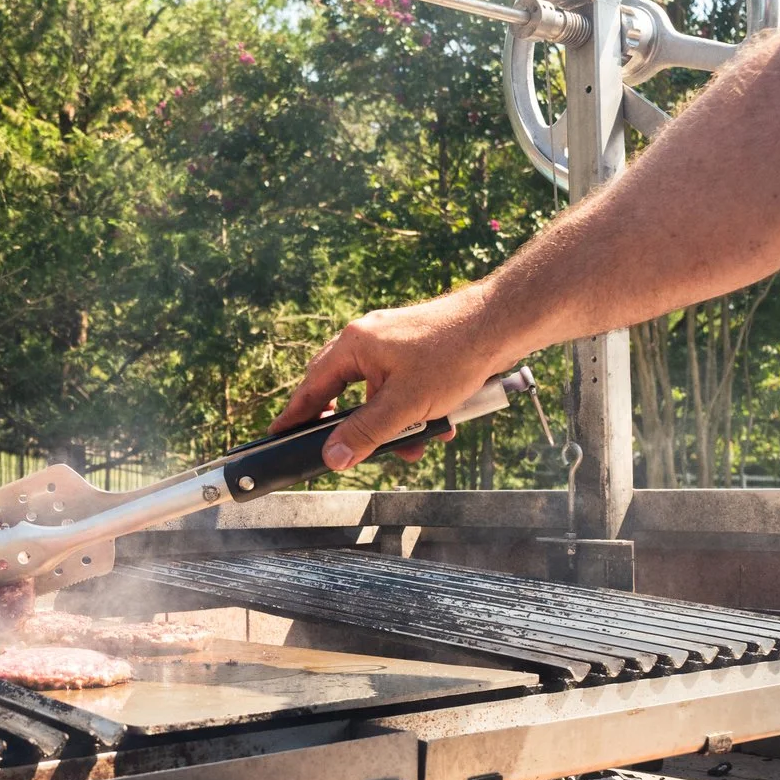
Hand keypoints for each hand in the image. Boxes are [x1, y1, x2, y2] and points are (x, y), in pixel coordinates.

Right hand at [272, 289, 511, 472]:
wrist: (501, 324)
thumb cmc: (453, 354)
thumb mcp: (405, 404)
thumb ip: (366, 433)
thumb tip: (332, 456)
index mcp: (354, 345)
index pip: (312, 387)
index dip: (296, 416)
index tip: (279, 436)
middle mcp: (367, 339)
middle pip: (343, 391)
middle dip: (356, 427)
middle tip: (351, 450)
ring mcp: (391, 342)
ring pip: (378, 393)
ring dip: (394, 423)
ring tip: (416, 444)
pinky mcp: (415, 348)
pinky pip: (402, 385)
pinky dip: (414, 408)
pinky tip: (438, 423)